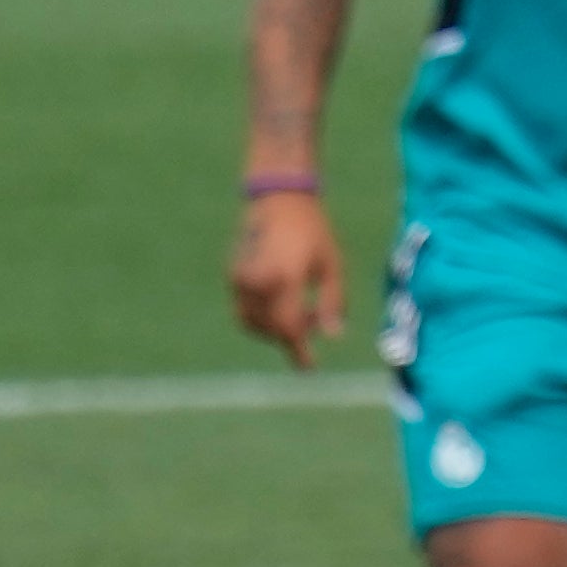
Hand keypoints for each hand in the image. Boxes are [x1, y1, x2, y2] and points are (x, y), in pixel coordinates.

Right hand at [229, 188, 342, 368]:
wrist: (278, 198)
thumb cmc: (312, 230)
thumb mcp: (331, 264)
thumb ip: (332, 301)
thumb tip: (333, 336)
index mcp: (286, 278)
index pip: (290, 327)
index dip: (299, 352)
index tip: (309, 368)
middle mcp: (259, 281)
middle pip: (272, 328)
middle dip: (290, 337)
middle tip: (312, 325)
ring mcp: (241, 279)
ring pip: (253, 323)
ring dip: (273, 329)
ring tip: (298, 311)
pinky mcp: (233, 275)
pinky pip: (244, 309)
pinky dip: (260, 317)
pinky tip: (279, 304)